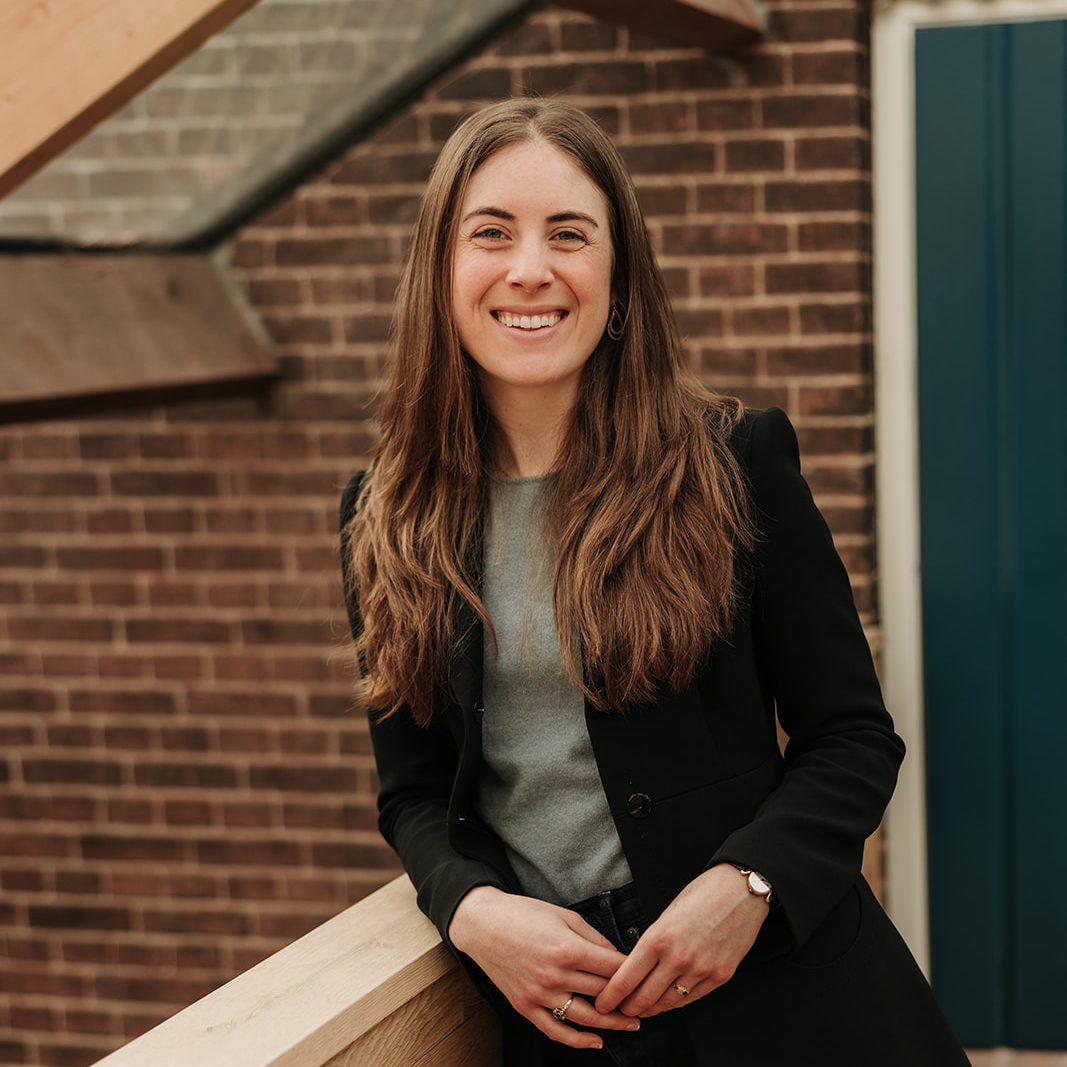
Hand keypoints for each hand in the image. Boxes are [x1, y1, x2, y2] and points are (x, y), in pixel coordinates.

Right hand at [449, 886, 640, 1049]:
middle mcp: (556, 975)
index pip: (613, 968)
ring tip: (631, 1024)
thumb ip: (593, 937)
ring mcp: (540, 994)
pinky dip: (578, 1041)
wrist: (483, 925)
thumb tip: (615, 956)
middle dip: (628, 999)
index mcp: (568, 948)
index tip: (645, 974)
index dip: (633, 972)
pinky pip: (556, 1031)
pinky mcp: (526, 1007)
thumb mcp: (564, 915)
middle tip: (646, 1002)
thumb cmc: (522, 914)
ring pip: (586, 1018)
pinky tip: (596, 1041)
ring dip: (613, 1024)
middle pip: (604, 994)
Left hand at [594, 863, 768, 1017]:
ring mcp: (701, 970)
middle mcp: (678, 958)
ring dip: (651, 1009)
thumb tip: (638, 964)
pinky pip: (691, 999)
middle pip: (644, 997)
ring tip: (642, 1008)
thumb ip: (653, 941)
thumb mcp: (667, 913)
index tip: (603, 1002)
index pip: (626, 978)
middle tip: (619, 1008)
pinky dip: (675, 1003)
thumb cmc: (704, 893)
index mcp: (659, 937)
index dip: (611, 996)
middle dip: (628, 1007)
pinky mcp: (719, 977)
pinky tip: (667, 1001)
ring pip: (667, 1003)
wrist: (741, 891)